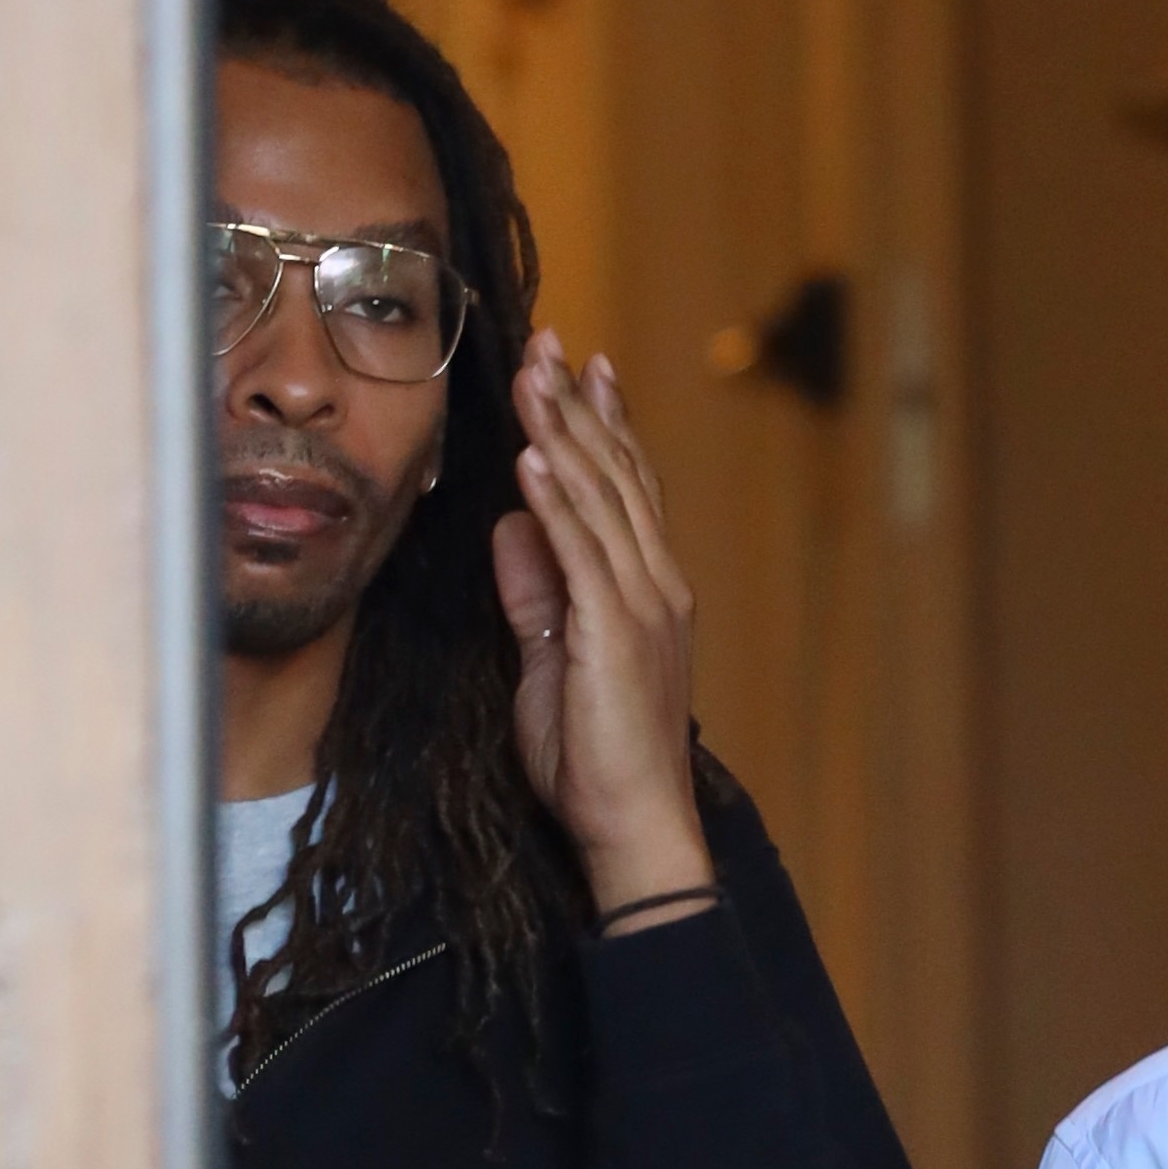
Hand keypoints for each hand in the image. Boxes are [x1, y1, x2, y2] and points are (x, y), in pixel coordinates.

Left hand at [493, 329, 714, 929]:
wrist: (633, 825)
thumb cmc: (595, 759)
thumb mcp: (551, 661)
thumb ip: (536, 592)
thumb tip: (512, 524)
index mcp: (646, 592)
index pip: (627, 491)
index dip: (604, 426)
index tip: (582, 369)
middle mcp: (655, 586)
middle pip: (617, 477)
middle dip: (579, 406)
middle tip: (549, 343)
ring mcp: (642, 606)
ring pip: (601, 499)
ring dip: (564, 432)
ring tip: (534, 376)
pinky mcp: (615, 632)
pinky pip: (582, 552)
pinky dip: (559, 499)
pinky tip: (535, 455)